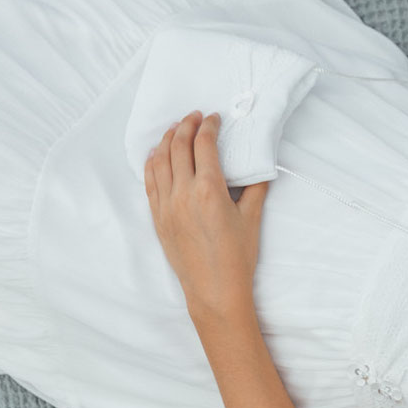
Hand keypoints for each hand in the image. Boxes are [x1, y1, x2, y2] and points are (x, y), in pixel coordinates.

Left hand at [144, 111, 268, 317]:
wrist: (214, 290)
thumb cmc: (236, 259)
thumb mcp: (252, 220)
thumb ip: (254, 188)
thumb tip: (258, 168)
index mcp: (209, 191)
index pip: (204, 145)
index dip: (208, 127)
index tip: (213, 119)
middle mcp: (183, 194)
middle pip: (178, 146)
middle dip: (186, 125)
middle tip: (194, 117)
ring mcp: (166, 205)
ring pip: (159, 160)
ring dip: (166, 139)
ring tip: (175, 130)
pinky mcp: (157, 217)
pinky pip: (150, 181)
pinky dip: (152, 162)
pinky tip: (157, 155)